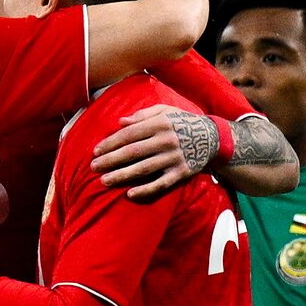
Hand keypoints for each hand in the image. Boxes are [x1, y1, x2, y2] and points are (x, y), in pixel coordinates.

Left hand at [90, 105, 218, 199]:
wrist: (212, 138)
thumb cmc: (182, 122)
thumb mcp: (165, 111)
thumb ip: (142, 115)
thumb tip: (120, 122)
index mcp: (159, 124)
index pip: (129, 134)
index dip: (110, 143)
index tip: (95, 151)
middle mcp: (166, 140)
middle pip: (133, 152)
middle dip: (110, 160)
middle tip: (93, 167)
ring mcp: (174, 158)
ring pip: (143, 169)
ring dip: (122, 175)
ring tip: (104, 181)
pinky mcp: (182, 173)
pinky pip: (161, 184)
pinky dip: (146, 189)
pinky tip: (130, 194)